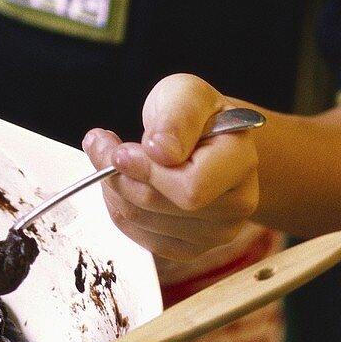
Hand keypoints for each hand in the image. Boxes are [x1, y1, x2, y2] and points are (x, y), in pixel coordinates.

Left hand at [82, 74, 259, 261]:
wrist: (206, 137)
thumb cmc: (196, 114)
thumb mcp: (186, 93)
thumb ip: (176, 117)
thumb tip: (160, 151)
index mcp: (240, 160)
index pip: (191, 186)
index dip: (148, 171)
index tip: (120, 150)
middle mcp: (237, 203)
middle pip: (159, 204)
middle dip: (118, 174)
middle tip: (100, 143)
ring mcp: (216, 232)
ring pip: (142, 220)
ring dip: (114, 188)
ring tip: (111, 157)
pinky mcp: (191, 247)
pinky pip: (139, 235)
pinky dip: (119, 207)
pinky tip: (123, 181)